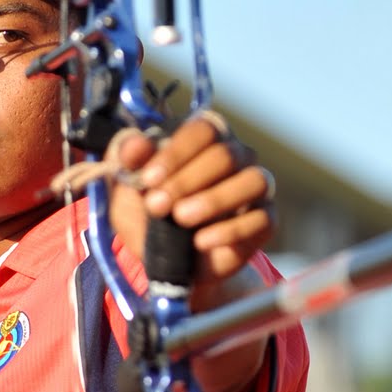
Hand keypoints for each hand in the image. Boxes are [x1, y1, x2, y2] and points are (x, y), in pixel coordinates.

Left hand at [109, 115, 275, 287]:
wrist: (163, 261)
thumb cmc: (147, 213)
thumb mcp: (126, 187)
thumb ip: (127, 159)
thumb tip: (136, 145)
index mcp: (205, 138)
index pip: (203, 130)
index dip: (176, 153)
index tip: (147, 180)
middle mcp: (237, 156)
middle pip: (226, 155)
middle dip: (186, 182)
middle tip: (156, 206)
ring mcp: (255, 188)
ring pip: (254, 181)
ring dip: (214, 200)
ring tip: (181, 219)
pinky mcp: (265, 221)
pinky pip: (262, 219)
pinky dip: (230, 231)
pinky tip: (201, 241)